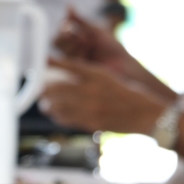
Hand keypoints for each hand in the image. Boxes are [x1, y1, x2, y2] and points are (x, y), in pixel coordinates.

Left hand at [39, 57, 165, 133]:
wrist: (145, 114)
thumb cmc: (126, 93)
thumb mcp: (108, 77)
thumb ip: (86, 74)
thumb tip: (61, 73)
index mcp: (98, 74)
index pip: (69, 65)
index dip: (52, 63)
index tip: (41, 61)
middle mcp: (92, 90)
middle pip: (57, 87)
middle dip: (44, 88)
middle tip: (39, 88)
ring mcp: (91, 108)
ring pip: (58, 106)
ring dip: (48, 104)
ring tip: (45, 104)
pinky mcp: (91, 122)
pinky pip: (67, 119)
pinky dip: (58, 116)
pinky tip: (57, 114)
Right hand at [53, 8, 135, 75]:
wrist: (123, 65)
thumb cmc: (111, 47)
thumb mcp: (96, 31)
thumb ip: (80, 20)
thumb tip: (68, 6)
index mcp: (76, 40)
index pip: (61, 32)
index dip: (63, 28)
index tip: (69, 25)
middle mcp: (73, 51)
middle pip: (57, 42)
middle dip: (66, 36)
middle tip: (80, 34)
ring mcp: (74, 62)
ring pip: (63, 50)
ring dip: (74, 43)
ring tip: (89, 42)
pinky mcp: (78, 72)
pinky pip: (70, 61)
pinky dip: (78, 53)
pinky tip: (89, 51)